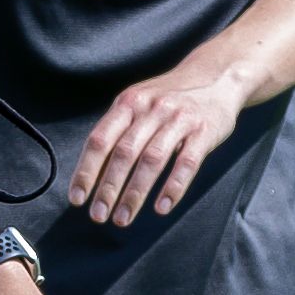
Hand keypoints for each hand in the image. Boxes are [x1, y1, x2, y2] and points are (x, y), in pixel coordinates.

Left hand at [68, 67, 247, 226]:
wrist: (217, 76)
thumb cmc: (170, 97)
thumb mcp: (139, 102)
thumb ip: (118, 130)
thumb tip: (91, 172)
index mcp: (129, 102)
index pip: (100, 139)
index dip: (86, 170)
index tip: (77, 198)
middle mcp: (151, 108)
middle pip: (124, 153)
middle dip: (108, 188)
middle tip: (98, 216)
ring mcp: (178, 119)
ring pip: (152, 160)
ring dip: (135, 193)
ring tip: (123, 218)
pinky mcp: (203, 131)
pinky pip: (186, 163)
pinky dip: (173, 187)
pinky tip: (161, 208)